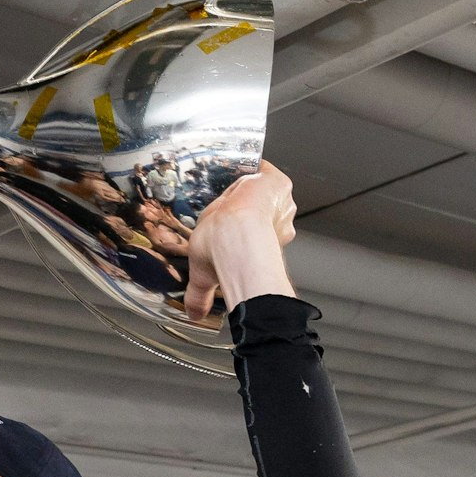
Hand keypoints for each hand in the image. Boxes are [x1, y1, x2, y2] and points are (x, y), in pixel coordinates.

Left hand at [185, 160, 296, 319]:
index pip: (256, 227)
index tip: (229, 226)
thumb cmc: (224, 254)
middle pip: (264, 210)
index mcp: (266, 241)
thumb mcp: (204, 275)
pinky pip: (266, 169)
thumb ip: (200, 294)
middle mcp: (279, 223)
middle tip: (228, 210)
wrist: (233, 237)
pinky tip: (240, 161)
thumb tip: (194, 315)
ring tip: (229, 190)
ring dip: (249, 190)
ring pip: (265, 192)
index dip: (242, 225)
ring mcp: (281, 205)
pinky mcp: (278, 183)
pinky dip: (254, 165)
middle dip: (248, 209)